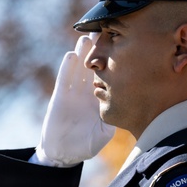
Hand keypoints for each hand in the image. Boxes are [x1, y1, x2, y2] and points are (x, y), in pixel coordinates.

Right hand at [33, 34, 114, 166]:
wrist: (63, 153)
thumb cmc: (85, 145)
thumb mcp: (104, 133)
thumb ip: (112, 121)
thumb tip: (125, 112)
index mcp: (100, 98)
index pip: (108, 77)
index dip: (113, 64)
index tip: (123, 48)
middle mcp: (87, 92)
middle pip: (94, 67)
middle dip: (99, 52)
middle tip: (106, 33)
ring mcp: (73, 93)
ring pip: (79, 69)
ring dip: (82, 53)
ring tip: (88, 38)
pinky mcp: (60, 97)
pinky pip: (64, 80)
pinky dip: (67, 68)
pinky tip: (71, 56)